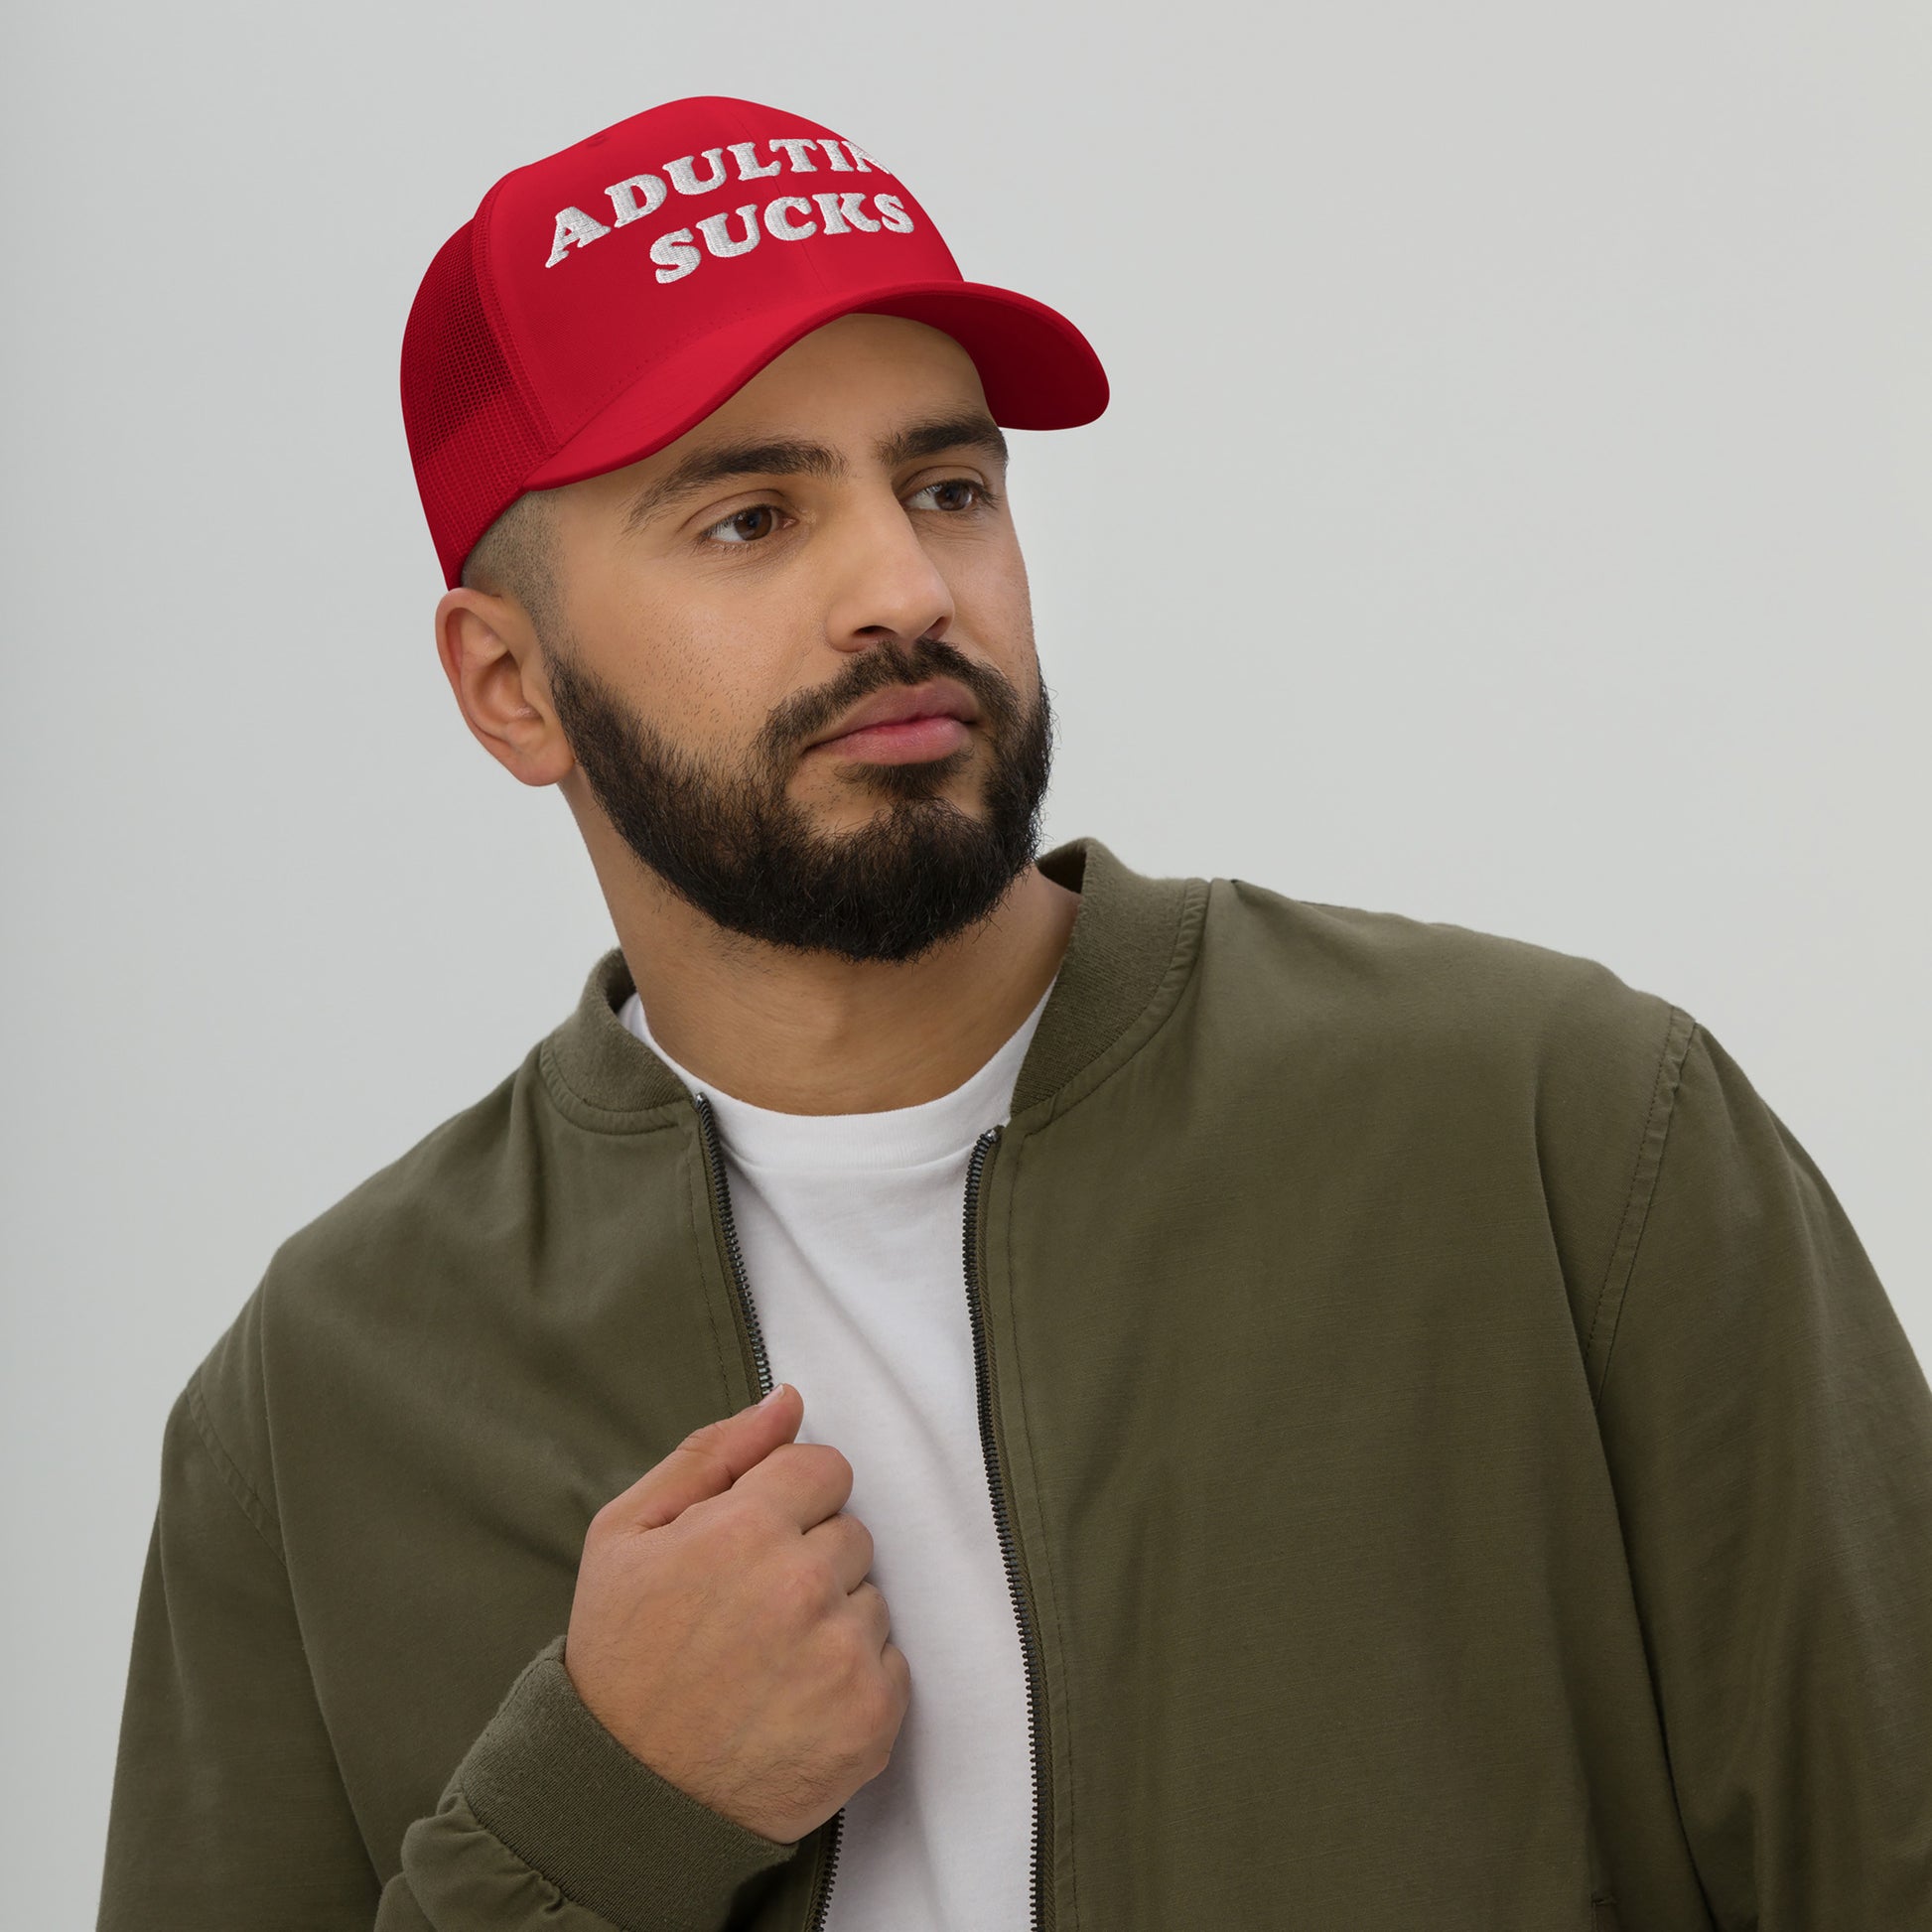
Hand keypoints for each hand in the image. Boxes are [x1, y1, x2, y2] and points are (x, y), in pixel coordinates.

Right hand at [563, 1383, 908, 1845]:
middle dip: (808, 1558)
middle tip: (749, 1612)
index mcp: (745, 1529)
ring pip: (871, 1597)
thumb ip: (714, 1453)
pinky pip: (892, 1662)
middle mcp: (804, 1585)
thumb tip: (789, 1400)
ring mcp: (843, 1655)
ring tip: (767, 1662)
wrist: (624, 1799)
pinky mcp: (872, 1718)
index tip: (750, 1543)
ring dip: (833, 1619)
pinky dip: (853, 1677)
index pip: (824, 1467)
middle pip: (850, 1532)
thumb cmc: (619, 1658)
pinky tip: (794, 1701)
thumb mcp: (627, 1534)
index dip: (787, 1501)